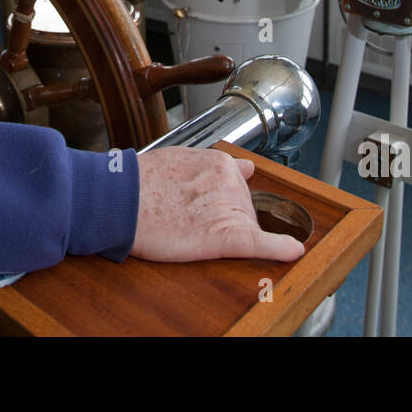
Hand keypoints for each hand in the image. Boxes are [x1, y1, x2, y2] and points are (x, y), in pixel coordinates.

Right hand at [130, 147, 305, 262]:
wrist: (120, 199)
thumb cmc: (139, 183)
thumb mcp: (180, 158)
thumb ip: (215, 164)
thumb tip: (249, 167)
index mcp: (221, 164)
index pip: (237, 191)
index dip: (221, 206)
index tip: (205, 211)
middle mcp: (231, 183)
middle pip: (243, 211)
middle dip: (223, 220)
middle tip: (186, 220)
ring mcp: (229, 209)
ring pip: (245, 228)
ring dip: (227, 235)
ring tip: (188, 231)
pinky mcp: (225, 236)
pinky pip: (260, 244)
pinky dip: (279, 249)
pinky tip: (291, 252)